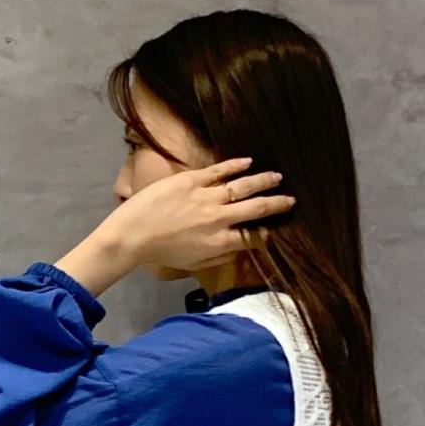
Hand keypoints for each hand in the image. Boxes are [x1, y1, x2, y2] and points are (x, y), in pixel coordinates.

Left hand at [100, 156, 295, 276]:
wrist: (133, 236)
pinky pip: (220, 170)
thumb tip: (240, 247)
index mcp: (220, 243)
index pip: (254, 236)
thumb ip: (221, 256)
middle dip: (277, 203)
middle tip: (291, 199)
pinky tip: (249, 162)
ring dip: (263, 181)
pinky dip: (236, 165)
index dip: (271, 231)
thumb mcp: (195, 264)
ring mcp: (207, 197)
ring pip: (243, 186)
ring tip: (277, 177)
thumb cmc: (162, 254)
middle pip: (256, 209)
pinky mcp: (192, 180)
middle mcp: (219, 219)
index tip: (281, 227)